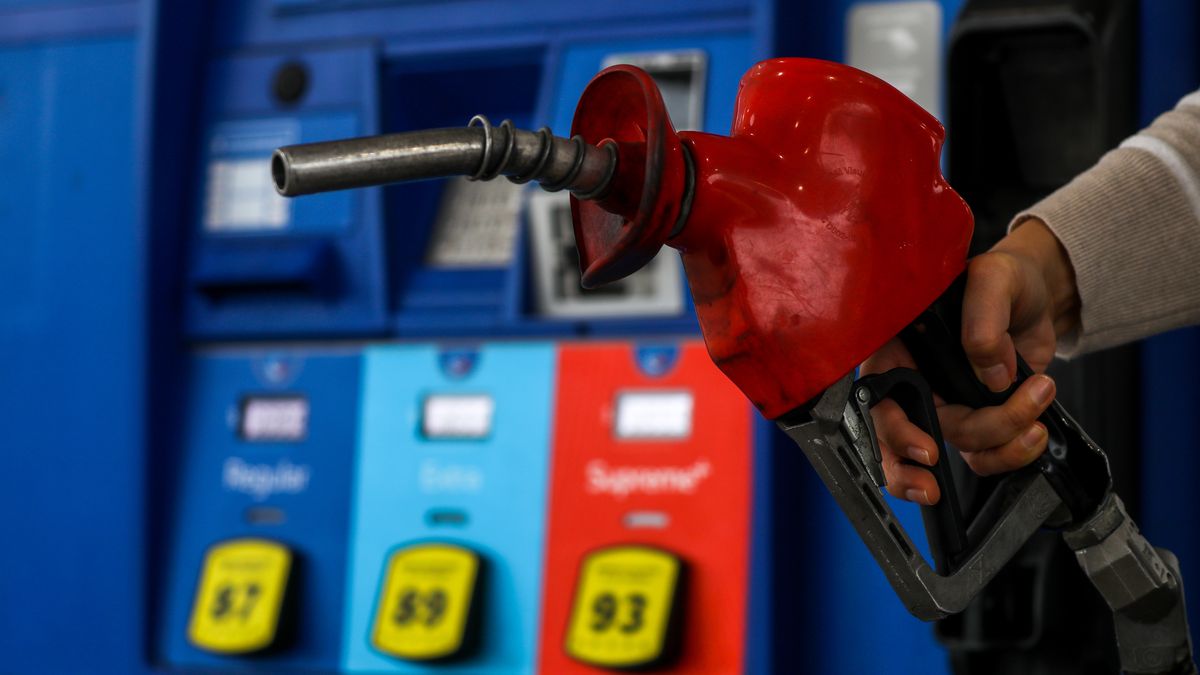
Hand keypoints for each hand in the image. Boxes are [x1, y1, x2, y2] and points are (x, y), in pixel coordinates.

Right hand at [860, 218, 1080, 504]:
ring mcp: (952, 404)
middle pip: (907, 439)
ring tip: (1036, 410)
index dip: (895, 431)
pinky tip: (1036, 426)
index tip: (927, 448)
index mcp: (899, 351)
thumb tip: (991, 374)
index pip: (879, 400)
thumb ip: (983, 318)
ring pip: (959, 449)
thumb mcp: (991, 280)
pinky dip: (1017, 452)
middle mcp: (919, 383)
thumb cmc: (1003, 278)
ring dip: (1000, 445)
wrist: (1038, 294)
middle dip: (915, 471)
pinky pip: (991, 453)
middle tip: (935, 486)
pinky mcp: (984, 417)